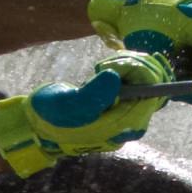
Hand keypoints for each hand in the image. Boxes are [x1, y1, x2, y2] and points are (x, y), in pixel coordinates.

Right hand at [0, 50, 175, 179]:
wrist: (40, 126)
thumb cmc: (52, 116)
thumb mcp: (66, 104)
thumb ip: (92, 94)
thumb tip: (115, 79)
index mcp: (117, 129)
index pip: (148, 100)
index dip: (141, 75)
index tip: (119, 63)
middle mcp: (126, 126)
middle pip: (150, 92)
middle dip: (134, 69)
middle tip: (106, 64)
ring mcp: (124, 116)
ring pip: (144, 86)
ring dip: (128, 68)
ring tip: (101, 67)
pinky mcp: (119, 107)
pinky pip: (136, 85)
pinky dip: (126, 71)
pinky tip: (105, 69)